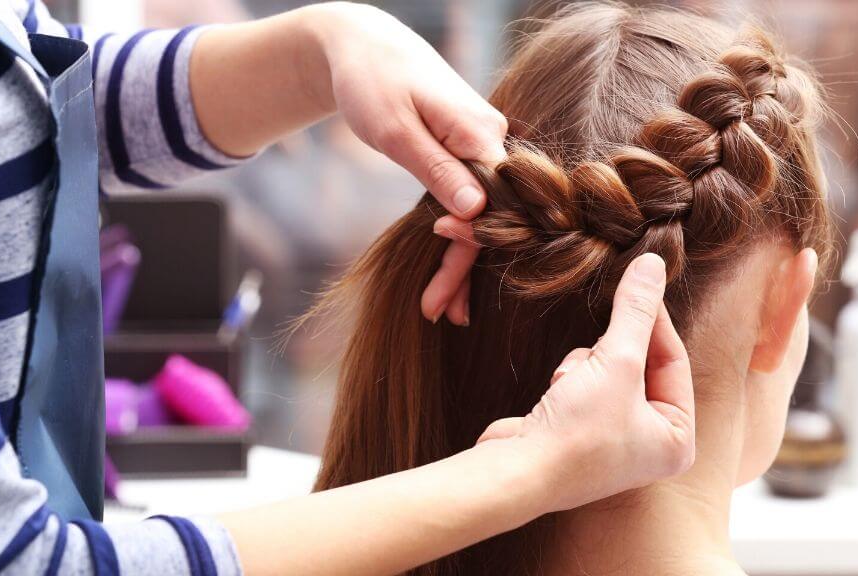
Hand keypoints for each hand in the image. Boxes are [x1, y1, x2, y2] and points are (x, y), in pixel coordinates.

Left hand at [303, 2, 504, 323]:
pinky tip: (449, 265)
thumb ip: (438, 170)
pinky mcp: (467, 149)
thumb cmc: (372, 83)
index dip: (469, 251)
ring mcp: (481, 144)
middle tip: (438, 314)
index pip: (493, 206)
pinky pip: (470, 196)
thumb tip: (477, 210)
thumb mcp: (396, 130)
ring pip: (482, 210)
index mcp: (481, 133)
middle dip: (463, 268)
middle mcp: (493, 138)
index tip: (440, 290)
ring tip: (441, 307)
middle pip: (491, 215)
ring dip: (461, 258)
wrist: (363, 45)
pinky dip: (459, 231)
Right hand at [477, 253, 695, 511]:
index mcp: (677, 440)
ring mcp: (612, 442)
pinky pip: (584, 386)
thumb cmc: (577, 431)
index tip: (638, 283)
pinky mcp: (578, 434)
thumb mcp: (617, 361)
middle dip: (611, 352)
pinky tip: (557, 393)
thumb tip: (653, 264)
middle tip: (597, 352)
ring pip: (609, 372)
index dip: (653, 320)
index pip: (674, 361)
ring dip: (585, 365)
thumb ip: (636, 311)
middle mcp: (650, 445)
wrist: (517, 471)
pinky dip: (569, 380)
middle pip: (641, 366)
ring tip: (570, 383)